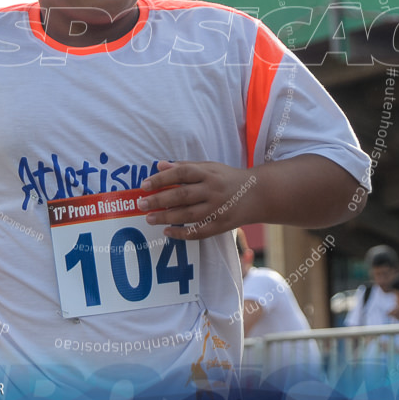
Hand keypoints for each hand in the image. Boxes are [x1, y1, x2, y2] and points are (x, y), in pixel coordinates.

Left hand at [137, 160, 257, 238]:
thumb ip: (184, 167)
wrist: (257, 194)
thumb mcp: (208, 167)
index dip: (162, 178)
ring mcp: (218, 209)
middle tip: (141, 204)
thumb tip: (158, 165)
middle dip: (160, 200)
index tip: (144, 185)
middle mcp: (213, 190)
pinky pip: (199, 232)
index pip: (182, 173)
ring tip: (149, 218)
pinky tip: (167, 232)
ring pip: (189, 215)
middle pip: (183, 195)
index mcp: (208, 173)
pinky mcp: (222, 225)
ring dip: (167, 217)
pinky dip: (183, 233)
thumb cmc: (226, 178)